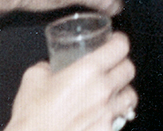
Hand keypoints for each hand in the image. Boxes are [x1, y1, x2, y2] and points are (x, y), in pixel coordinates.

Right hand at [6, 33, 136, 130]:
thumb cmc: (31, 116)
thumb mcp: (33, 78)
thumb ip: (47, 66)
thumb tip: (50, 66)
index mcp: (87, 71)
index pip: (120, 47)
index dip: (119, 41)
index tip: (116, 42)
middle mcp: (102, 90)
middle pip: (129, 69)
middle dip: (122, 65)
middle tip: (112, 66)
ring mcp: (107, 113)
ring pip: (130, 96)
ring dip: (122, 92)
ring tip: (112, 93)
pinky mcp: (106, 130)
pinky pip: (119, 119)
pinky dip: (113, 115)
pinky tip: (101, 115)